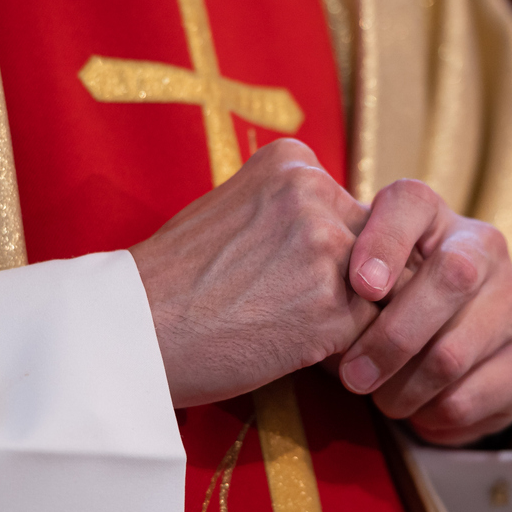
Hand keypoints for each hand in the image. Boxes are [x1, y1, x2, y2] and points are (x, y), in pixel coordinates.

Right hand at [130, 139, 375, 408]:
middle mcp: (314, 192)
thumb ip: (288, 210)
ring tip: (286, 329)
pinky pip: (369, 333)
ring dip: (346, 319)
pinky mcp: (333, 308)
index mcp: (291, 161)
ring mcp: (326, 248)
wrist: (133, 329)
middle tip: (290, 308)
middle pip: (376, 248)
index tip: (280, 271)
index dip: (327, 252)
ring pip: (378, 293)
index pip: (352, 210)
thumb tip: (341, 231)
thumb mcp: (230, 209)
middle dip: (348, 283)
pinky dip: (340, 350)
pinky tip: (288, 348)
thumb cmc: (173, 280)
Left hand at [338, 179, 511, 445]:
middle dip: (391, 338)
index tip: (359, 286)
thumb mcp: (352, 281)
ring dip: (404, 389)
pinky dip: (432, 415)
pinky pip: (471, 397)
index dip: (385, 241)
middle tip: (352, 376)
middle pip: (450, 279)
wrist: (444, 346)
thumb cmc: (378, 304)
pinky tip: (416, 413)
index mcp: (431, 216)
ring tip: (379, 398)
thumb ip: (334, 275)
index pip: (410, 202)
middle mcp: (484, 246)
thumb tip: (310, 301)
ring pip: (454, 352)